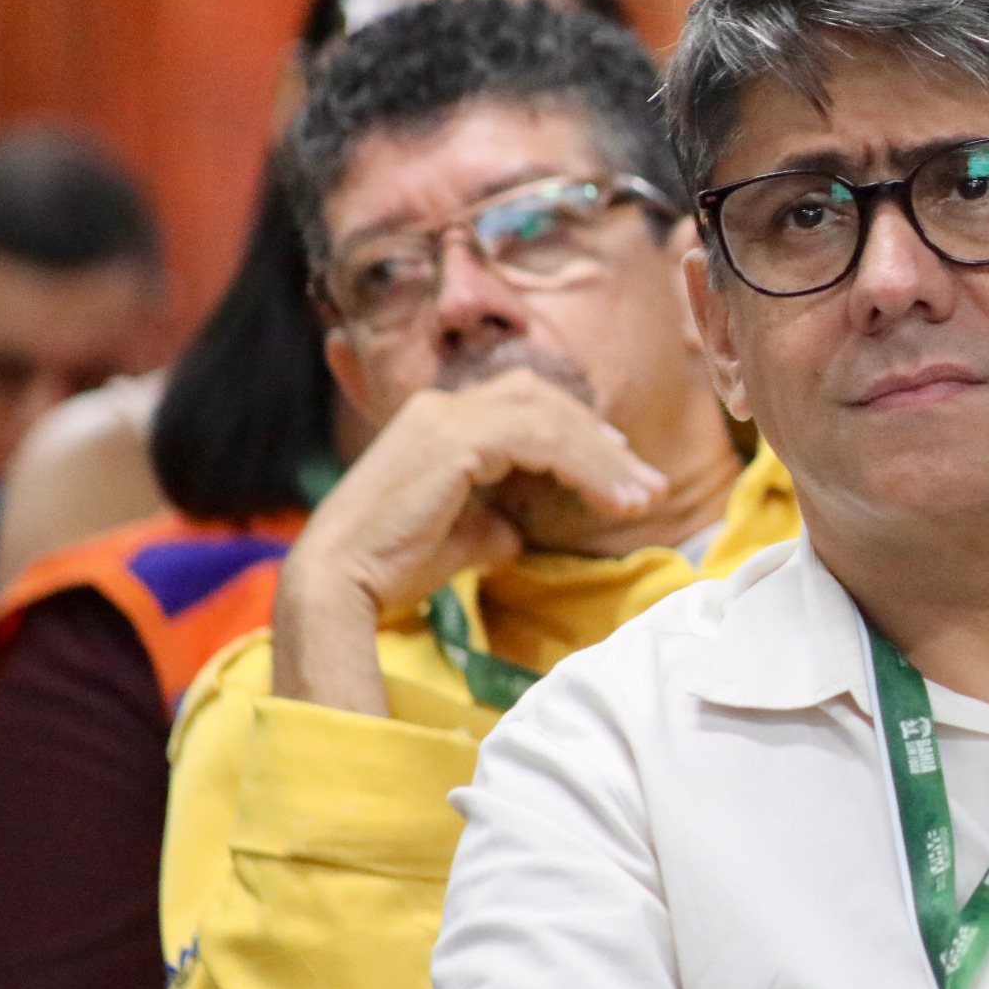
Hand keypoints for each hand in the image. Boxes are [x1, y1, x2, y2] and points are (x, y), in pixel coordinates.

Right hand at [272, 370, 666, 713]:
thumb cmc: (391, 568)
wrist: (340, 586)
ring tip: (644, 498)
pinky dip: (585, 467)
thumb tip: (517, 532)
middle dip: (602, 442)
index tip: (621, 466)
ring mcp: (445, 417)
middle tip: (647, 483)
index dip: (579, 431)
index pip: (526, 406)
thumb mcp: (458, 539)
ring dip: (604, 459)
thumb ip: (490, 524)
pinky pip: (541, 440)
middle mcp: (441, 407)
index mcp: (438, 421)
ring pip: (550, 419)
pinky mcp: (455, 440)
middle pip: (545, 402)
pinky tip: (614, 499)